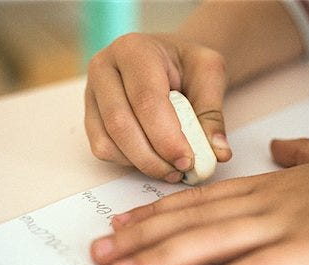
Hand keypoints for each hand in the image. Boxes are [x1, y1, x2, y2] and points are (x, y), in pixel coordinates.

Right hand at [85, 33, 231, 182]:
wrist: (168, 59)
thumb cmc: (187, 65)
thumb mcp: (209, 74)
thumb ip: (213, 112)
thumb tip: (219, 153)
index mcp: (134, 50)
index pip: (146, 100)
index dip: (166, 137)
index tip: (188, 160)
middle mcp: (104, 68)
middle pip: (121, 124)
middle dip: (153, 157)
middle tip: (180, 170)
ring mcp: (92, 93)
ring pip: (108, 141)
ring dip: (142, 163)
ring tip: (171, 167)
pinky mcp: (90, 115)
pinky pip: (102, 148)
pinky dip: (129, 162)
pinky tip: (152, 158)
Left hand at [90, 138, 308, 264]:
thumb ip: (299, 153)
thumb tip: (281, 146)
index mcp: (265, 186)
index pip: (197, 199)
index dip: (155, 211)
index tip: (122, 223)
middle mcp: (262, 203)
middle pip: (189, 219)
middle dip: (141, 237)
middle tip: (101, 250)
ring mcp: (280, 226)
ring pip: (206, 242)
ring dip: (159, 260)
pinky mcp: (304, 253)